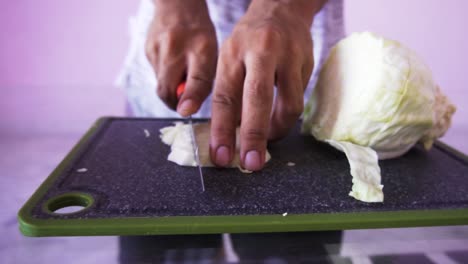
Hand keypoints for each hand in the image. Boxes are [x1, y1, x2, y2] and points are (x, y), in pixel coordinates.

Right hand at [146, 0, 217, 115]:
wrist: (178, 6)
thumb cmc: (199, 35)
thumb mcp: (210, 55)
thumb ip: (202, 82)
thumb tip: (185, 108)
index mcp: (202, 48)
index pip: (196, 80)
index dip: (190, 100)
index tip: (185, 111)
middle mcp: (177, 48)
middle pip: (167, 89)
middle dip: (173, 102)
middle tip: (181, 102)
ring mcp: (158, 49)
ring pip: (160, 84)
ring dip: (170, 87)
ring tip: (180, 73)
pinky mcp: (147, 50)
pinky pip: (155, 74)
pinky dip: (164, 76)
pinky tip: (172, 63)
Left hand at [210, 0, 323, 170]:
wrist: (282, 9)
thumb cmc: (250, 40)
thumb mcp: (230, 57)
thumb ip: (229, 92)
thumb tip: (229, 133)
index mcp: (233, 54)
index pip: (224, 97)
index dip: (222, 130)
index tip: (222, 156)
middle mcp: (260, 53)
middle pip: (257, 99)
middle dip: (254, 135)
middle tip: (252, 163)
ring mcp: (287, 57)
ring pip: (287, 104)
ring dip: (277, 129)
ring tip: (269, 139)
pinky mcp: (307, 63)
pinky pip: (300, 99)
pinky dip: (288, 116)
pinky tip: (280, 121)